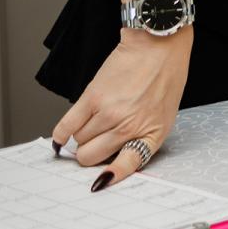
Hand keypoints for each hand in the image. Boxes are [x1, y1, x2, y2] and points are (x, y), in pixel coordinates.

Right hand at [51, 30, 191, 190]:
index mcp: (152, 133)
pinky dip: (61, 134)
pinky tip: (64, 136)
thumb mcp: (164, 115)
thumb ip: (141, 137)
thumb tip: (111, 158)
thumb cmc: (166, 79)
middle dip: (90, 154)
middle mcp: (129, 126)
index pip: (127, 166)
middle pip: (91, 157)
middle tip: (97, 143)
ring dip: (82, 137)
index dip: (110, 176)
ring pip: (78, 141)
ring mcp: (109, 112)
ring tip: (96, 123)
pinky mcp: (91, 97)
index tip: (99, 182)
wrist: (158, 46)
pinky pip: (66, 126)